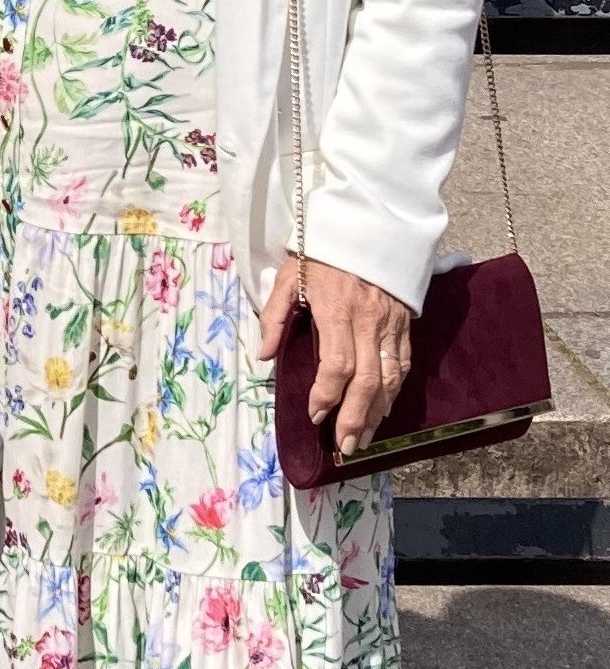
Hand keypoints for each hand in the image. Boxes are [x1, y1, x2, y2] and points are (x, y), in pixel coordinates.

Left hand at [259, 256, 413, 458]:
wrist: (367, 223)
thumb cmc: (321, 251)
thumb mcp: (289, 276)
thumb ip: (275, 316)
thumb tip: (263, 355)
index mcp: (338, 309)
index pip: (337, 363)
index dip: (327, 394)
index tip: (314, 415)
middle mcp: (369, 320)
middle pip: (368, 379)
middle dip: (356, 417)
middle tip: (345, 445)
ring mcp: (391, 322)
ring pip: (390, 376)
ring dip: (378, 411)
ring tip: (363, 436)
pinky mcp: (405, 321)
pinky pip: (403, 362)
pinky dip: (395, 390)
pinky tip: (384, 408)